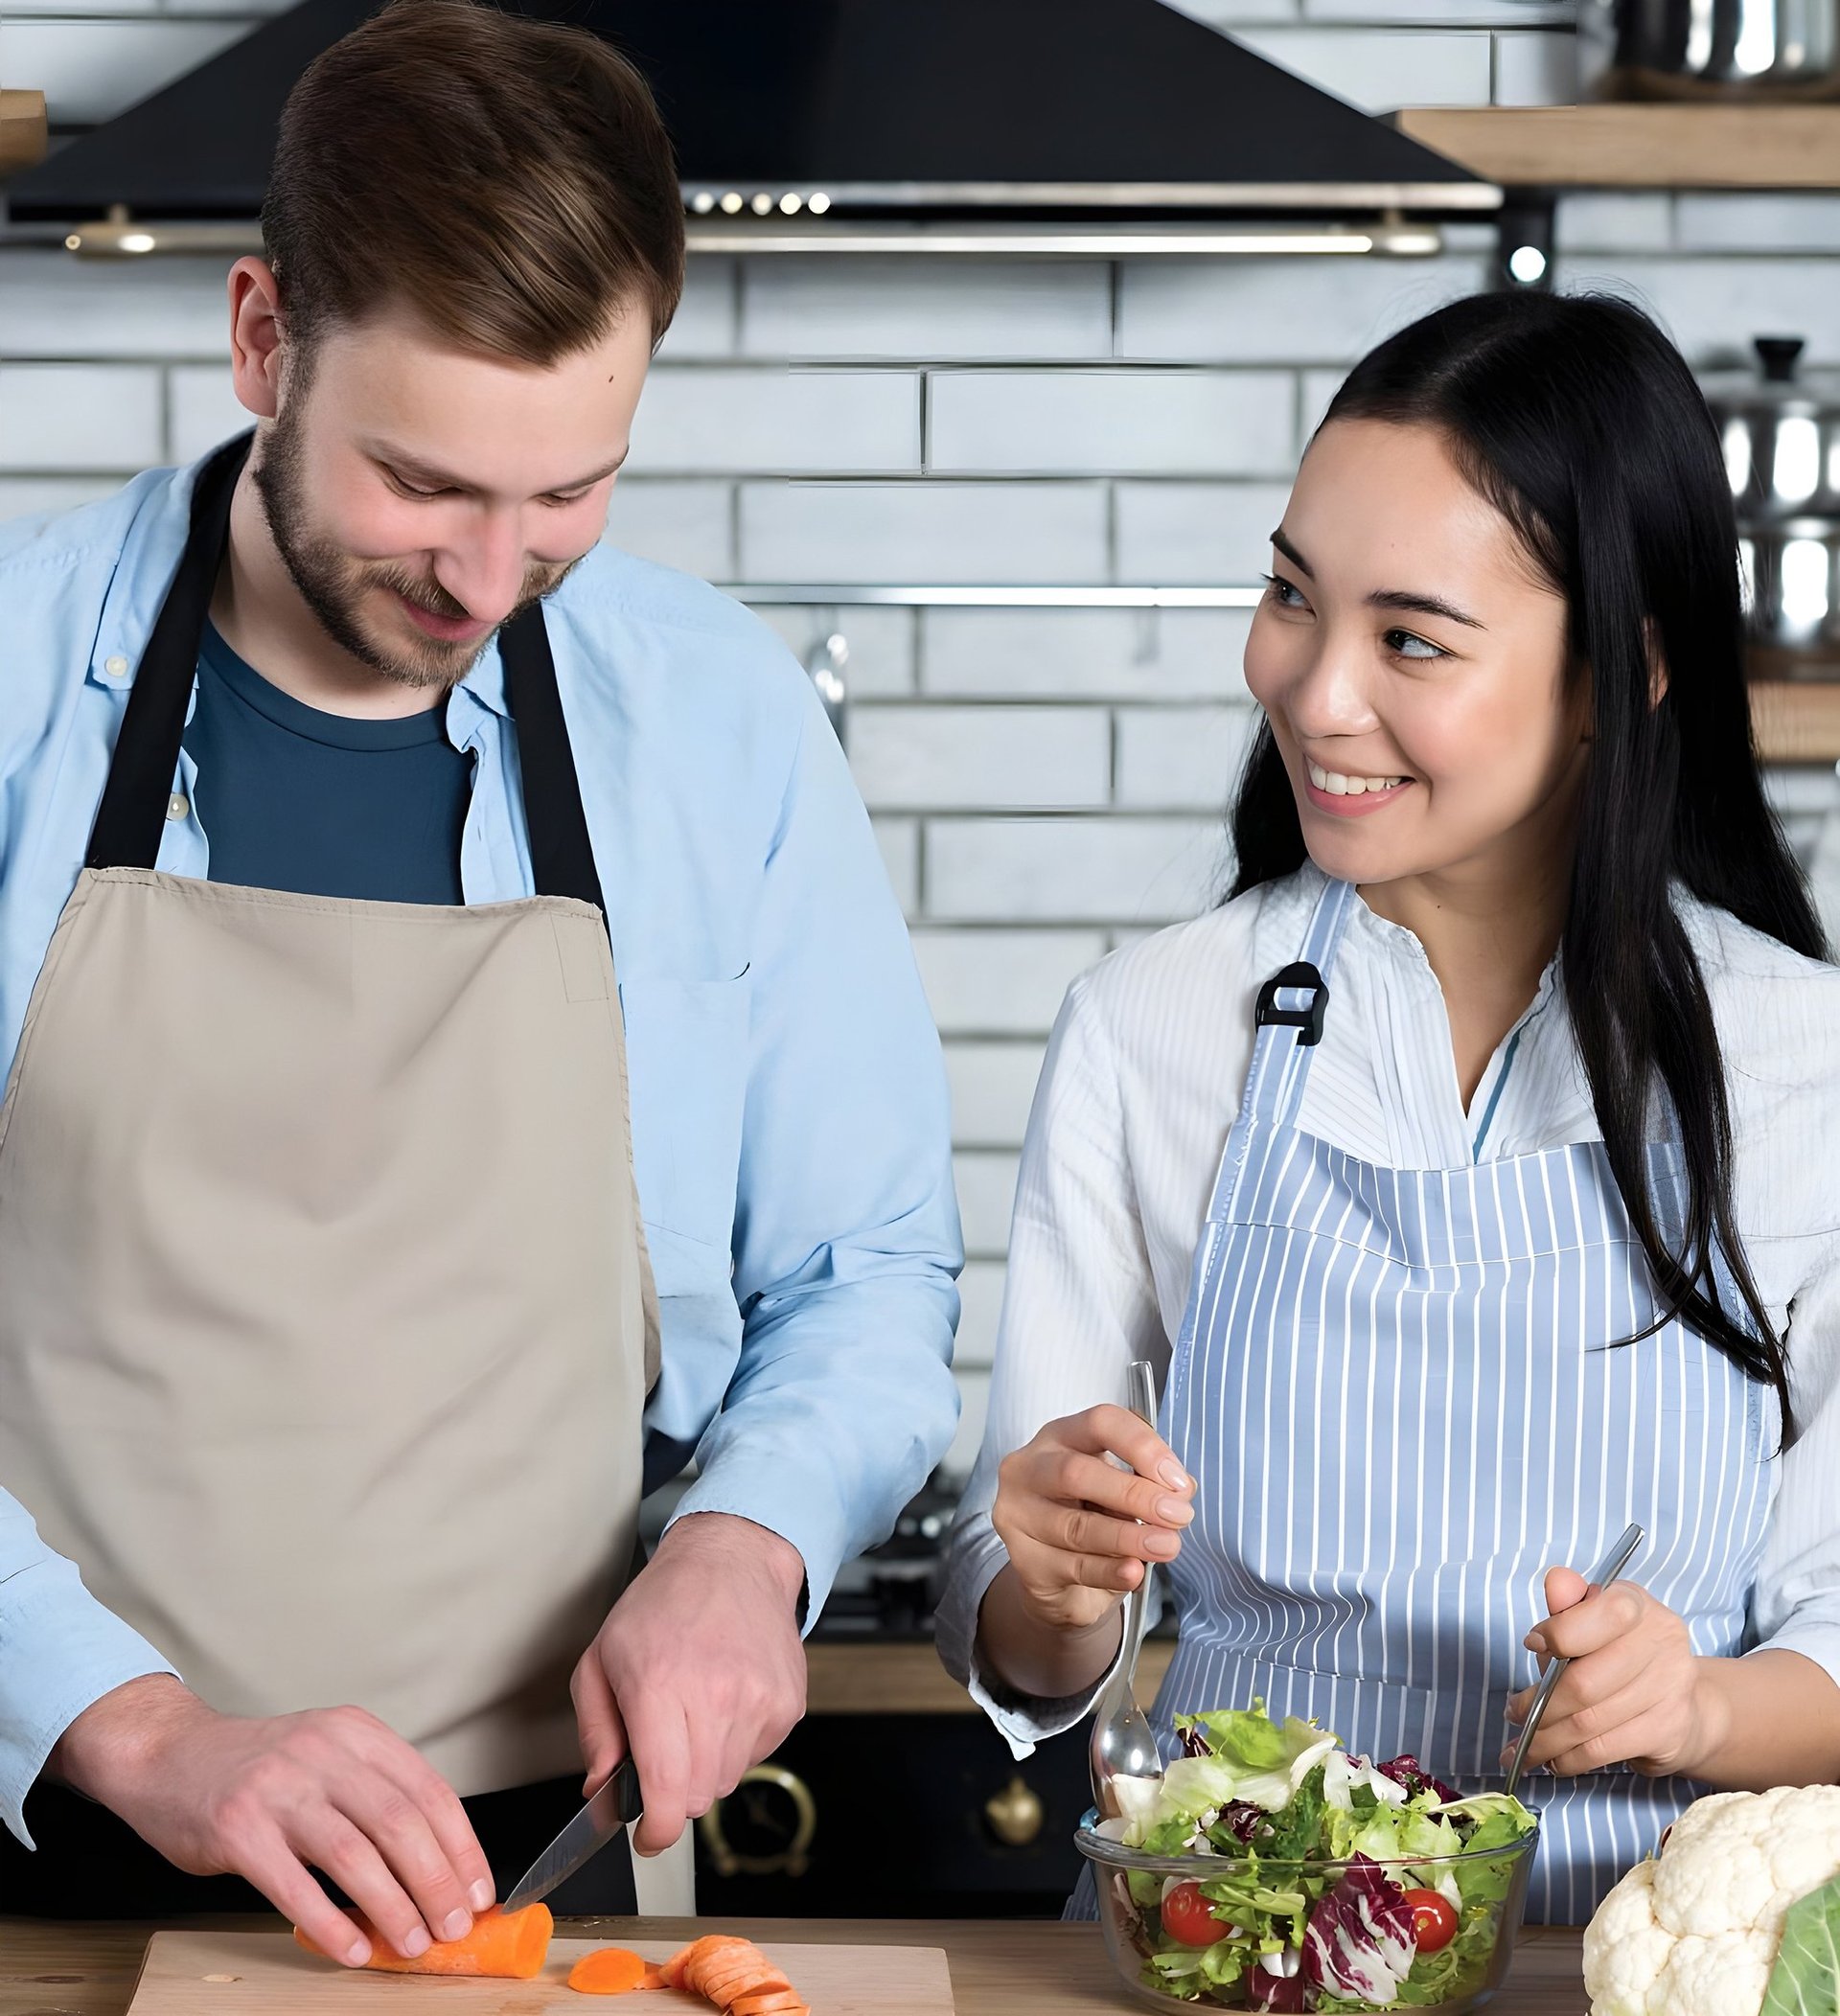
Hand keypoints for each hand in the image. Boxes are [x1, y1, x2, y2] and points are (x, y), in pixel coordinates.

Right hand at [51, 1674, 492, 1965]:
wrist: (168, 1753)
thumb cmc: (259, 1769)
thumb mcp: (326, 1757)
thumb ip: (374, 1796)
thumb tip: (434, 1867)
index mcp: (357, 1733)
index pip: (430, 1790)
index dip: (462, 1846)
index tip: (479, 1890)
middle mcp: (324, 1752)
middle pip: (401, 1822)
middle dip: (437, 1882)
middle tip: (453, 1926)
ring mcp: (279, 1789)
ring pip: (355, 1854)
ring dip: (392, 1906)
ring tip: (412, 1943)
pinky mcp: (238, 1828)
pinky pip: (294, 1885)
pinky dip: (328, 1923)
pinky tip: (351, 1948)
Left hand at [570, 1511, 806, 1858]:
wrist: (732, 1558)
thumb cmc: (663, 1603)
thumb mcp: (601, 1658)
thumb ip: (595, 1732)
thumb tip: (601, 1789)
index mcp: (661, 1687)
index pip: (668, 1794)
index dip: (656, 1831)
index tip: (648, 1835)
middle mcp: (716, 1697)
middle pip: (698, 1798)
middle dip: (674, 1790)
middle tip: (663, 1750)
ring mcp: (759, 1701)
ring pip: (728, 1781)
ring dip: (706, 1766)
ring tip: (696, 1713)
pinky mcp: (787, 1703)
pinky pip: (757, 1755)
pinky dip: (736, 1744)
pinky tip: (725, 1702)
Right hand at [990, 1404, 1193, 1635]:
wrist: (1059, 1578)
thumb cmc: (1093, 1518)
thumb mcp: (1123, 1494)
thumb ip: (1151, 1485)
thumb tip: (1181, 1490)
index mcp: (1062, 1436)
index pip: (1100, 1423)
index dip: (1142, 1446)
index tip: (1177, 1480)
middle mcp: (1030, 1467)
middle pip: (1077, 1472)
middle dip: (1134, 1494)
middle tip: (1177, 1516)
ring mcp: (1018, 1513)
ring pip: (1075, 1526)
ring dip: (1128, 1538)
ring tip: (1166, 1546)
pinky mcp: (1021, 1558)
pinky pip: (1071, 1566)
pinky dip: (1109, 1570)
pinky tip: (1133, 1572)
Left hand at [1501, 1568, 1720, 1778]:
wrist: (1684, 1706)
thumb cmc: (1618, 1656)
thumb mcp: (1589, 1622)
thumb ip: (1568, 1604)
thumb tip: (1556, 1582)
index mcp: (1636, 1604)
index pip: (1603, 1615)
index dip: (1560, 1634)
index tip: (1530, 1644)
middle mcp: (1662, 1642)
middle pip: (1586, 1682)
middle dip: (1539, 1705)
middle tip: (1514, 1714)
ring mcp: (1671, 1689)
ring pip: (1590, 1722)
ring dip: (1546, 1739)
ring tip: (1524, 1745)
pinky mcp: (1669, 1731)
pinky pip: (1605, 1750)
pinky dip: (1570, 1759)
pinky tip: (1552, 1760)